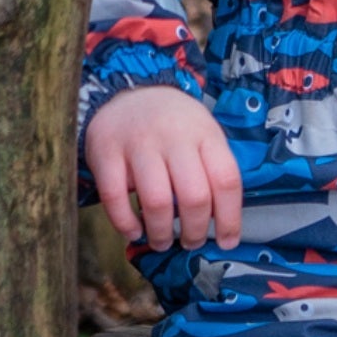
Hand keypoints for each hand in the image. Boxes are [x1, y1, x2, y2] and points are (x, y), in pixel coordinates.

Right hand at [85, 86, 243, 249]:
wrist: (130, 92)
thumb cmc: (175, 125)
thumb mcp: (203, 135)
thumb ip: (212, 170)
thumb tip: (221, 225)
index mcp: (205, 134)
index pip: (226, 180)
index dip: (230, 218)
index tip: (226, 242)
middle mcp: (175, 137)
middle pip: (194, 196)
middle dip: (195, 231)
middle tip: (191, 244)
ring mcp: (139, 143)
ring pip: (157, 201)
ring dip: (161, 232)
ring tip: (162, 242)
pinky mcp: (106, 152)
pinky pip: (115, 198)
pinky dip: (125, 223)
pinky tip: (134, 231)